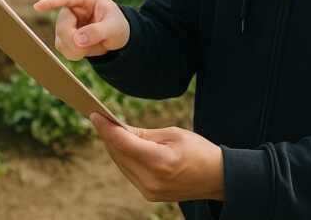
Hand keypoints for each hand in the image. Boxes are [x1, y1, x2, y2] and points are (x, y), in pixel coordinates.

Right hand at [33, 0, 129, 60]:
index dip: (52, 2)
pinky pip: (62, 47)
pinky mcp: (64, 34)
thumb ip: (98, 31)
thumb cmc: (119, 26)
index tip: (38, 6)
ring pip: (60, 38)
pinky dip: (74, 53)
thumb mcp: (115, 28)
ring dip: (76, 48)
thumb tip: (78, 40)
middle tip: (88, 45)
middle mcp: (73, 6)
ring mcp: (67, 20)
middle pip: (62, 24)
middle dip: (75, 39)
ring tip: (92, 45)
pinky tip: (85, 49)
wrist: (118, 37)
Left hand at [90, 113, 224, 202]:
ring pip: (121, 164)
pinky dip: (123, 158)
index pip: (124, 143)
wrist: (216, 177)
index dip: (107, 128)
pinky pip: (129, 173)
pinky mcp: (150, 195)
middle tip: (99, 118)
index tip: (95, 114)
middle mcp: (151, 180)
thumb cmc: (198, 150)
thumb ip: (144, 134)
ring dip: (113, 147)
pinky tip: (120, 145)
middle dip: (108, 135)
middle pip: (119, 154)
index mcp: (160, 161)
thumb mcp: (173, 134)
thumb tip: (120, 129)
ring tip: (107, 129)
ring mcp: (150, 191)